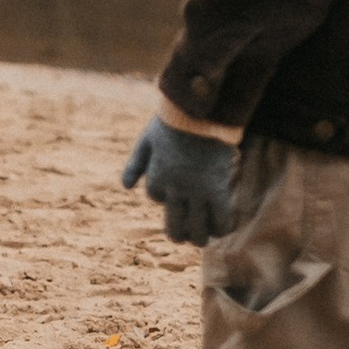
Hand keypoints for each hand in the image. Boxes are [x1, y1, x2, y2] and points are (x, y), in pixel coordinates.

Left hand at [120, 116, 239, 247]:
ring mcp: (197, 192)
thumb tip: (127, 187)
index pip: (156, 197)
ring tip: (202, 237)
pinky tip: (222, 229)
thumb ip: (135, 164)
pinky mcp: (218, 190)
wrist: (203, 111)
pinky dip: (221, 228)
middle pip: (175, 228)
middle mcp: (175, 190)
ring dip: (199, 237)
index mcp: (156, 177)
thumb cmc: (174, 122)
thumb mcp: (147, 141)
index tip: (174, 190)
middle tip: (184, 236)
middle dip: (179, 235)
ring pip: (197, 230)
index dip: (164, 194)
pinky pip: (220, 220)